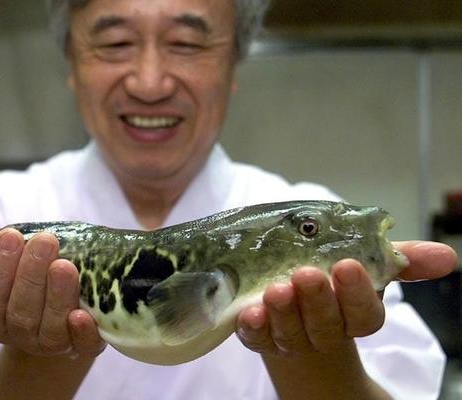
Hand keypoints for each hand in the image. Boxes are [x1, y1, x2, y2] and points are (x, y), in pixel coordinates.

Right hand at [0, 228, 105, 358]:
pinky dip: (82, 331)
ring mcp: (53, 344)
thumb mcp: (5, 272)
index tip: (10, 236)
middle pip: (19, 314)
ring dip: (57, 295)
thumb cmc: (33, 279)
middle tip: (44, 241)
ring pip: (50, 328)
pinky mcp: (85, 346)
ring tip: (64, 266)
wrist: (69, 310)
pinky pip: (83, 345)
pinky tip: (82, 314)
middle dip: (30, 275)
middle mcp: (21, 335)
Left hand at [236, 240, 456, 355]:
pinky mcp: (260, 338)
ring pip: (290, 333)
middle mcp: (325, 330)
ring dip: (284, 313)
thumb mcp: (367, 267)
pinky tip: (250, 313)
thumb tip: (447, 257)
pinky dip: (254, 328)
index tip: (347, 267)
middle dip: (317, 300)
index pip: (363, 314)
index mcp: (354, 314)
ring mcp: (291, 338)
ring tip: (276, 290)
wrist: (298, 317)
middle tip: (306, 275)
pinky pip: (256, 339)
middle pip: (325, 324)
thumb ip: (401, 260)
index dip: (356, 294)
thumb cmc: (334, 284)